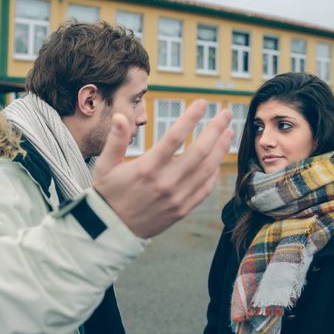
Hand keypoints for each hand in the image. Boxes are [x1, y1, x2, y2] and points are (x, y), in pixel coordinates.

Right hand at [93, 100, 233, 237]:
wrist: (111, 230)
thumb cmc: (107, 194)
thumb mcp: (105, 165)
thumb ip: (115, 140)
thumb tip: (120, 116)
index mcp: (147, 168)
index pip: (175, 137)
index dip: (191, 118)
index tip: (202, 103)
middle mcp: (166, 182)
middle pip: (199, 152)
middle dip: (216, 130)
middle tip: (225, 114)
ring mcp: (177, 198)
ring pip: (207, 170)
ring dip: (221, 149)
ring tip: (229, 132)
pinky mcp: (182, 210)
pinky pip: (204, 189)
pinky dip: (214, 173)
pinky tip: (218, 160)